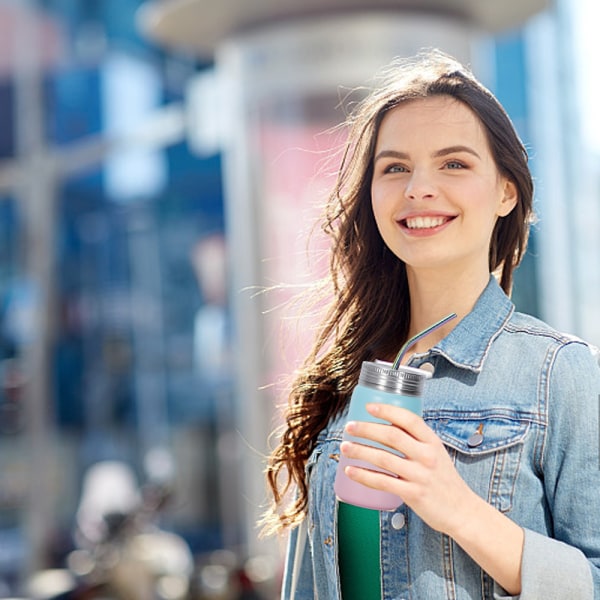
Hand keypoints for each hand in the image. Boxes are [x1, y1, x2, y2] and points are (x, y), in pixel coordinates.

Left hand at [340, 402, 474, 535]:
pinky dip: (364, 476)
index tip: (369, 407)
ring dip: (360, 451)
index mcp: (432, 442)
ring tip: (344, 447)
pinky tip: (350, 470)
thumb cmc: (443, 480)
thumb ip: (416, 441)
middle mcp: (427, 456)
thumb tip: (386, 426)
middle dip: (367, 429)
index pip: (409, 420)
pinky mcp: (413, 494)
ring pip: (383, 459)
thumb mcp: (436, 453)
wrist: (462, 511)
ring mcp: (420, 475)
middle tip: (349, 426)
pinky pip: (383, 482)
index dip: (388, 411)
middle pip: (392, 436)